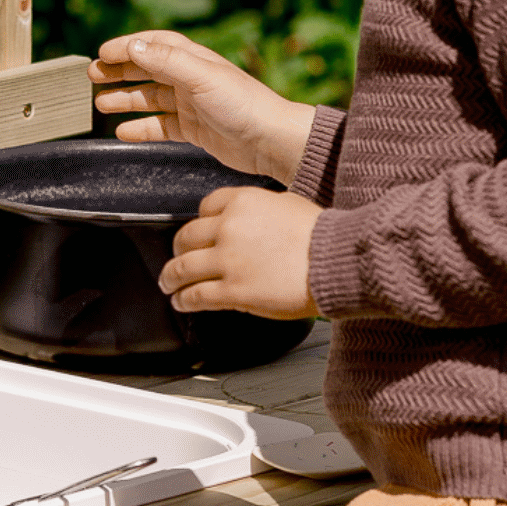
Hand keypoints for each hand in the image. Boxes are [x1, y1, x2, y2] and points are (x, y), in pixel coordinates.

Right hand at [89, 31, 316, 184]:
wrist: (270, 140)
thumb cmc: (241, 104)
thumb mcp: (201, 77)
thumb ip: (165, 61)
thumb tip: (131, 46)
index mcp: (194, 59)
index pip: (154, 45)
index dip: (127, 46)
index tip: (101, 54)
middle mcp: (191, 79)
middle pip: (147, 70)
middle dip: (119, 72)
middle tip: (92, 76)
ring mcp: (192, 105)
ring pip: (150, 99)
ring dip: (125, 100)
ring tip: (101, 105)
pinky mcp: (194, 130)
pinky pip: (160, 127)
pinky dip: (141, 128)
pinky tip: (122, 132)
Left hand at [159, 186, 319, 319]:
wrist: (338, 261)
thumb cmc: (324, 235)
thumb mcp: (288, 204)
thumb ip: (262, 209)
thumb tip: (254, 219)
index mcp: (243, 202)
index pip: (205, 207)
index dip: (199, 222)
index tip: (198, 233)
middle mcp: (229, 227)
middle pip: (187, 236)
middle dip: (178, 249)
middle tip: (177, 258)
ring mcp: (228, 260)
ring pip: (182, 267)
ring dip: (170, 277)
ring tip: (168, 284)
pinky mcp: (233, 290)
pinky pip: (196, 295)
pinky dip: (183, 300)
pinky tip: (181, 303)